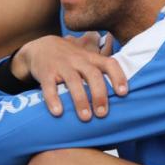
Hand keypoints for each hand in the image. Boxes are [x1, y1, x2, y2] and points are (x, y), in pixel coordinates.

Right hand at [11, 33, 127, 120]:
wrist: (40, 47)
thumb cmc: (70, 58)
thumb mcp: (86, 58)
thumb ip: (100, 70)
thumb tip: (122, 94)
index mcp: (91, 58)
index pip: (109, 63)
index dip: (118, 77)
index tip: (124, 93)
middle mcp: (78, 60)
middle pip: (93, 75)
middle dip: (99, 94)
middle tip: (102, 114)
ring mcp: (62, 65)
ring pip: (73, 81)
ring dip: (80, 100)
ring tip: (85, 117)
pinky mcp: (46, 72)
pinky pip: (49, 86)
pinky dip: (53, 99)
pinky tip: (58, 112)